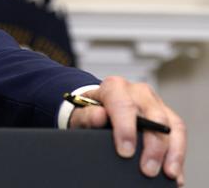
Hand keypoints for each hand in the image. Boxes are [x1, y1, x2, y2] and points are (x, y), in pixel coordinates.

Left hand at [69, 76, 185, 185]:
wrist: (98, 108)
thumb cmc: (89, 111)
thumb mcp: (80, 113)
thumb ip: (87, 115)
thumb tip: (99, 116)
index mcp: (115, 87)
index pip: (124, 105)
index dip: (126, 129)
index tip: (125, 152)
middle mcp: (138, 92)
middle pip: (154, 116)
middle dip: (153, 146)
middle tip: (147, 169)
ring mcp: (155, 103)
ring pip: (172, 125)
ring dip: (172, 151)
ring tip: (168, 173)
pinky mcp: (167, 117)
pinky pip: (179, 134)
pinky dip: (178, 154)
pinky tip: (173, 171)